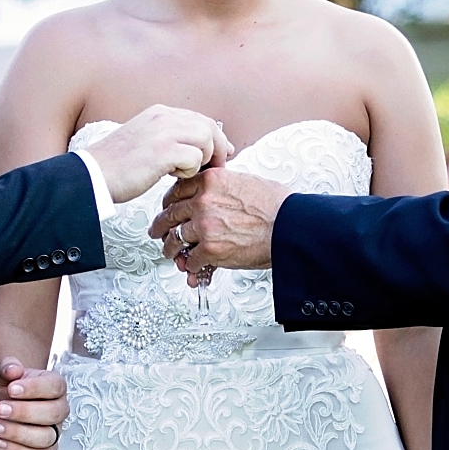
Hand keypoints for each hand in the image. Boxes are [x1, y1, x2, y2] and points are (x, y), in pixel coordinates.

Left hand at [0, 359, 68, 449]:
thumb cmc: (5, 391)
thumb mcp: (1, 375)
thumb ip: (7, 367)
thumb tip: (13, 368)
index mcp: (55, 386)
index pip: (54, 386)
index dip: (34, 388)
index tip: (11, 389)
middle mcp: (59, 409)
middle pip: (53, 413)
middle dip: (24, 412)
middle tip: (0, 409)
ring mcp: (54, 432)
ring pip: (45, 437)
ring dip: (18, 434)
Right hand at [87, 106, 234, 203]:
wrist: (92, 174)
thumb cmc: (117, 165)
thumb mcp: (145, 140)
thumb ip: (169, 138)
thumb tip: (197, 147)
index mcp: (159, 113)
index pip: (200, 119)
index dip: (216, 137)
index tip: (222, 154)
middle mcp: (163, 117)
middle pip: (209, 127)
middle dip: (218, 149)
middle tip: (216, 168)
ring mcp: (163, 132)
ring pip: (206, 140)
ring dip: (202, 161)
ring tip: (185, 173)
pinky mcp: (163, 151)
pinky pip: (195, 158)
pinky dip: (189, 171)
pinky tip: (173, 177)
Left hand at [157, 166, 290, 280]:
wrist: (290, 227)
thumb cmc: (277, 206)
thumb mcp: (245, 182)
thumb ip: (222, 186)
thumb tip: (211, 194)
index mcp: (210, 180)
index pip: (176, 190)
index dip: (169, 202)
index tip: (167, 208)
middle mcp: (203, 201)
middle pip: (169, 214)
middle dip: (161, 226)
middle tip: (158, 232)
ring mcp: (204, 226)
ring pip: (175, 239)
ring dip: (172, 250)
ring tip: (172, 254)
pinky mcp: (209, 249)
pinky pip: (190, 260)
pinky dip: (191, 267)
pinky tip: (194, 269)